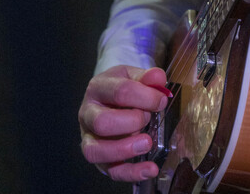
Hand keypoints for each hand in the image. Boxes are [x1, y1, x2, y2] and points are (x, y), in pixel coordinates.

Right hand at [79, 65, 167, 182]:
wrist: (108, 96)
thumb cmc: (122, 86)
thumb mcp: (133, 75)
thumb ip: (146, 76)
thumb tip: (158, 78)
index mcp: (98, 88)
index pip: (120, 92)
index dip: (145, 97)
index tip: (161, 101)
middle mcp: (88, 114)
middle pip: (102, 122)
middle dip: (131, 122)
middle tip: (148, 118)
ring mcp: (89, 138)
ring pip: (96, 150)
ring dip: (125, 149)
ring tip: (147, 143)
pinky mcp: (100, 158)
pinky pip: (111, 170)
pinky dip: (131, 173)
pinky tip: (150, 169)